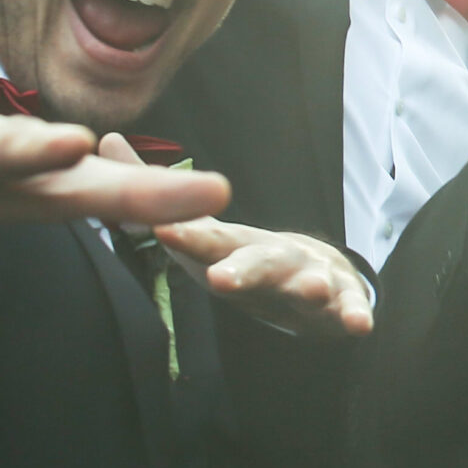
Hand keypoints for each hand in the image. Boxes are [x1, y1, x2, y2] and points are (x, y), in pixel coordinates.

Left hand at [151, 218, 371, 339]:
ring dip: (310, 285)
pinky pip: (348, 307)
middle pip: (258, 261)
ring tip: (311, 289)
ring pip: (309, 280)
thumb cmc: (247, 257)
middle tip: (222, 281)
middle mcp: (272, 256)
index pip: (207, 241)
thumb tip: (107, 142)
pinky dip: (355, 313)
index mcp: (236, 247)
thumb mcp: (204, 235)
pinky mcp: (339, 299)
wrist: (319, 273)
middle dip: (242, 270)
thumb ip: (154, 199)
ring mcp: (308, 275)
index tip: (162, 231)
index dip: (186, 238)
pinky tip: (360, 325)